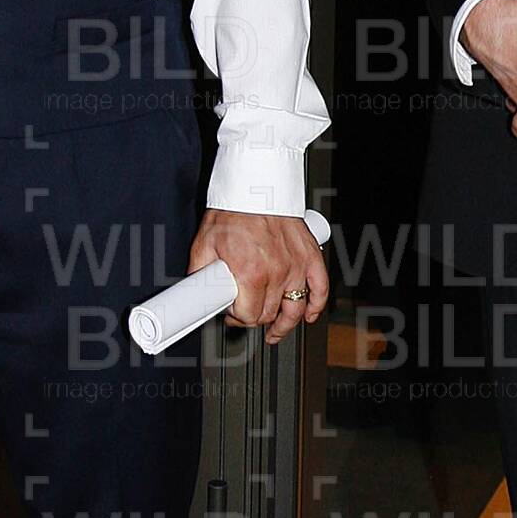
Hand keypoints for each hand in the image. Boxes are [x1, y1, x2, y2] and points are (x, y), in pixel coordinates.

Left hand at [187, 210, 329, 345]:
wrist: (255, 186)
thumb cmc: (232, 211)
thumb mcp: (204, 245)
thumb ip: (201, 273)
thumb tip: (197, 292)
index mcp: (251, 272)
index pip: (247, 315)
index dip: (237, 318)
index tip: (233, 314)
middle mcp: (276, 272)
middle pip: (269, 314)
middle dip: (255, 317)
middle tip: (247, 311)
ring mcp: (296, 265)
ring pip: (295, 309)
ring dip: (285, 324)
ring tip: (276, 331)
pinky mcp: (310, 256)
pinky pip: (320, 289)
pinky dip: (315, 306)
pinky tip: (307, 315)